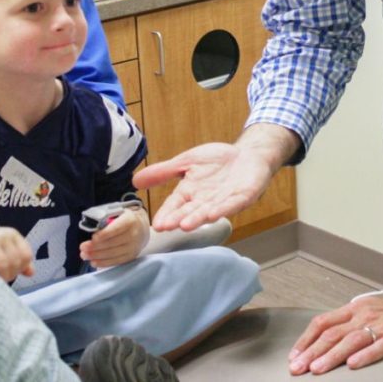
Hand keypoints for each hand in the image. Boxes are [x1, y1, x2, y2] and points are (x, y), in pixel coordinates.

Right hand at [0, 223, 33, 281]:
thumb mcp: (2, 249)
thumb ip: (18, 260)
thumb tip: (31, 273)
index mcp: (11, 234)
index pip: (26, 256)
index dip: (20, 268)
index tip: (9, 273)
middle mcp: (2, 235)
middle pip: (15, 263)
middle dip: (8, 275)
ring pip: (3, 266)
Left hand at [79, 207, 149, 267]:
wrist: (141, 228)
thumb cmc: (124, 219)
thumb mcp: (118, 213)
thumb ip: (106, 218)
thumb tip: (92, 227)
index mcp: (130, 220)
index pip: (116, 228)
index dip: (104, 234)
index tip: (93, 237)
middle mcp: (134, 235)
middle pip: (113, 243)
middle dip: (95, 246)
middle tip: (83, 247)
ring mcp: (133, 247)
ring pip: (113, 254)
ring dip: (97, 255)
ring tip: (84, 255)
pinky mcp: (131, 256)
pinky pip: (116, 261)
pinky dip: (104, 263)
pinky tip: (93, 262)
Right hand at [132, 124, 297, 231]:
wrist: (248, 154)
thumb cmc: (217, 160)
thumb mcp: (186, 161)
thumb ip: (164, 172)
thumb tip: (134, 181)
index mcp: (190, 192)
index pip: (175, 205)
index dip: (167, 214)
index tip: (156, 224)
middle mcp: (205, 200)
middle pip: (190, 211)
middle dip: (179, 219)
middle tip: (166, 227)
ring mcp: (224, 200)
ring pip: (209, 211)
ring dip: (198, 218)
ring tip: (186, 225)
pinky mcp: (243, 196)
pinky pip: (232, 204)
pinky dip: (223, 209)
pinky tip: (213, 214)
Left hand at [287, 290, 382, 374]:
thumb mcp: (365, 312)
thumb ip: (345, 324)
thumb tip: (320, 340)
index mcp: (353, 309)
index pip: (322, 322)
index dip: (306, 340)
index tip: (294, 356)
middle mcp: (363, 316)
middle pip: (332, 333)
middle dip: (312, 352)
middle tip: (297, 368)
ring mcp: (380, 326)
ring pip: (351, 341)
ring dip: (332, 356)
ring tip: (317, 369)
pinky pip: (379, 347)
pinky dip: (365, 355)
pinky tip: (353, 365)